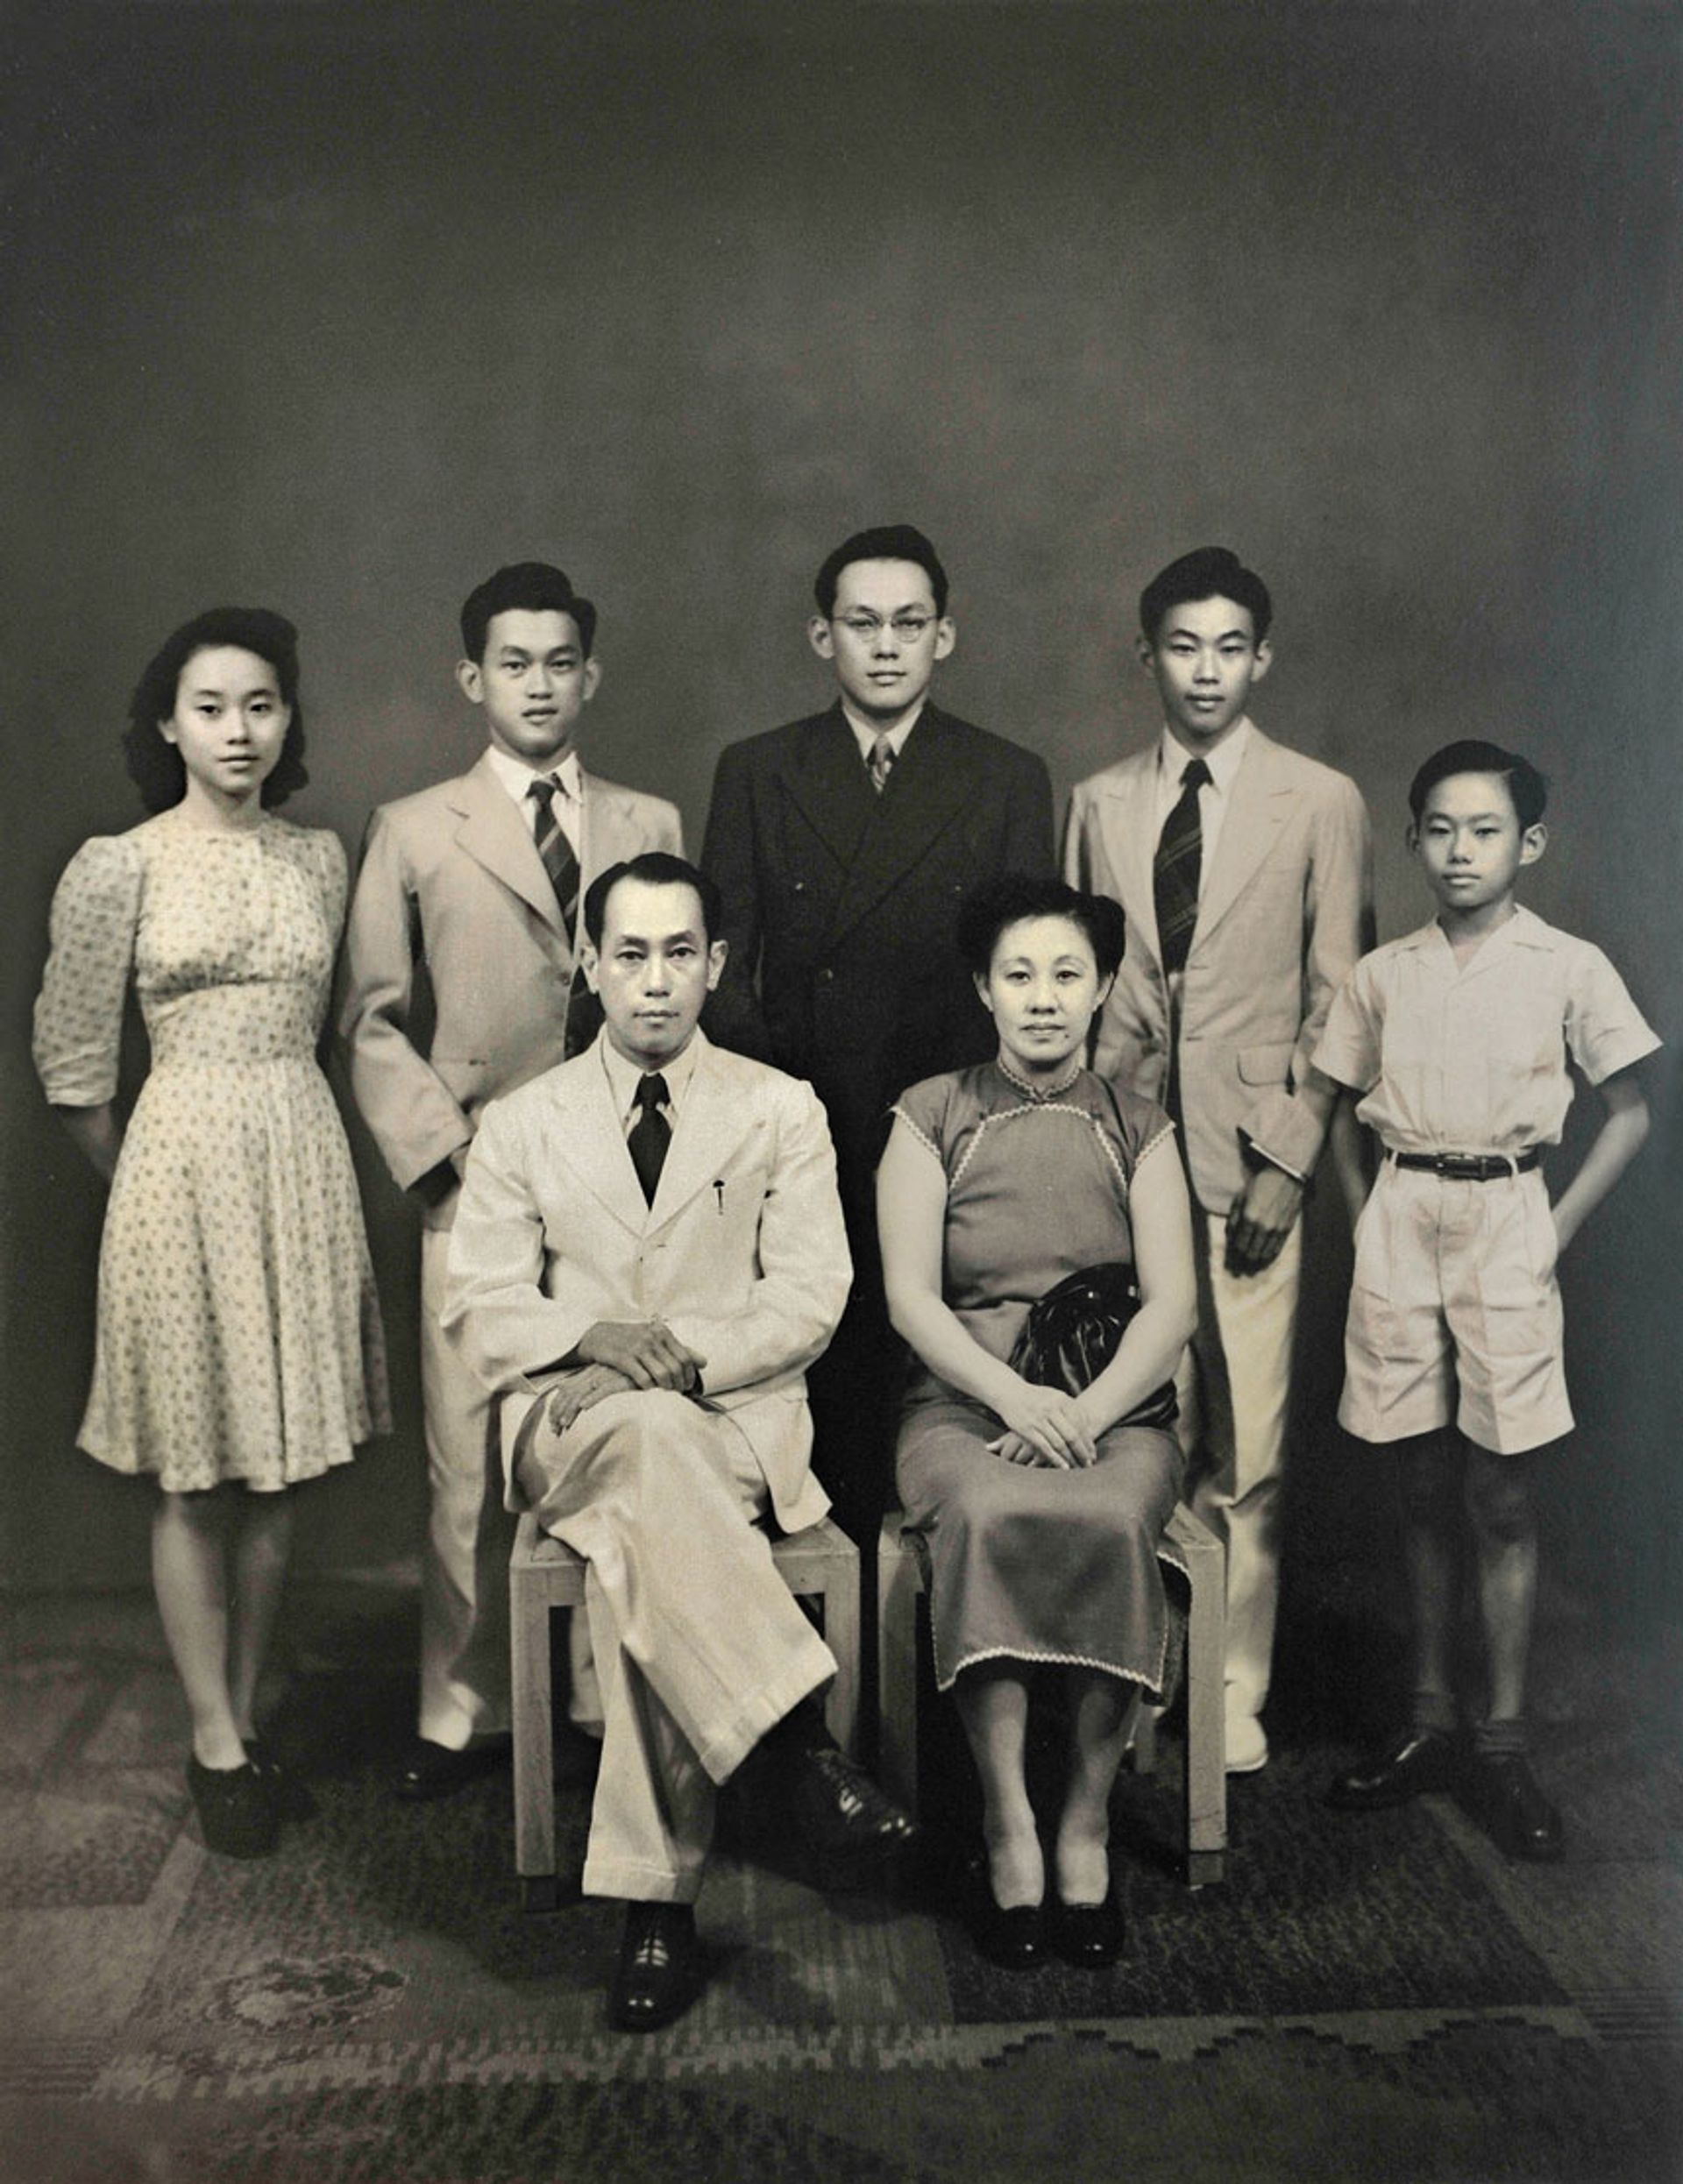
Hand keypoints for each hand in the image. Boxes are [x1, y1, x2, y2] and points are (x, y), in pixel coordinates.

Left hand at [542, 1364, 635, 1438]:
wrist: (655, 1367)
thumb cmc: (633, 1376)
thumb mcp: (609, 1378)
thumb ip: (589, 1384)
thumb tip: (567, 1392)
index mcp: (591, 1373)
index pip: (566, 1390)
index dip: (557, 1407)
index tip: (553, 1424)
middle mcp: (596, 1373)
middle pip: (570, 1393)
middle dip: (559, 1412)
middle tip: (555, 1430)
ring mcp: (608, 1375)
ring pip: (583, 1392)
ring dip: (571, 1409)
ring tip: (564, 1424)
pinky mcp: (622, 1379)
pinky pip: (605, 1389)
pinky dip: (593, 1398)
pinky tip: (584, 1407)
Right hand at [575, 1318, 704, 1390]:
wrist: (598, 1335)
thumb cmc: (630, 1339)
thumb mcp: (655, 1338)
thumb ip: (679, 1349)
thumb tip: (704, 1362)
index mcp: (662, 1332)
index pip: (686, 1357)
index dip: (690, 1375)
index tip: (687, 1386)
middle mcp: (652, 1338)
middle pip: (676, 1368)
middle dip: (679, 1384)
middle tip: (677, 1393)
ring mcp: (638, 1348)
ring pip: (662, 1374)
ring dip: (666, 1388)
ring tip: (665, 1393)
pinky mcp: (623, 1358)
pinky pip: (643, 1379)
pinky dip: (649, 1388)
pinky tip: (649, 1391)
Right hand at [993, 1378, 1099, 1468]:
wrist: (1009, 1392)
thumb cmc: (1035, 1397)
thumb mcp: (1054, 1396)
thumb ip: (1070, 1409)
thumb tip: (1088, 1426)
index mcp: (1061, 1399)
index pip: (1081, 1423)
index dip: (1088, 1441)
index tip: (1093, 1453)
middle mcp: (1051, 1408)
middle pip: (1073, 1435)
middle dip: (1083, 1452)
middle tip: (1088, 1464)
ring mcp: (1039, 1419)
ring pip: (1060, 1443)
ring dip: (1071, 1458)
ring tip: (1077, 1468)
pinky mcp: (1027, 1429)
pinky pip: (1045, 1447)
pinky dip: (1056, 1459)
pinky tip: (1063, 1468)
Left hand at [1225, 1165, 1303, 1274]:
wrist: (1286, 1175)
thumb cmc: (1260, 1183)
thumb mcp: (1240, 1197)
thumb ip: (1234, 1218)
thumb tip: (1230, 1236)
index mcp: (1249, 1218)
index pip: (1240, 1245)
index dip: (1235, 1255)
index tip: (1231, 1261)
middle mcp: (1263, 1227)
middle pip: (1252, 1253)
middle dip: (1244, 1262)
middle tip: (1239, 1271)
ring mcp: (1277, 1229)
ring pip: (1265, 1254)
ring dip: (1257, 1262)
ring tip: (1251, 1268)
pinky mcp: (1288, 1228)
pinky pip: (1278, 1248)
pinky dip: (1270, 1256)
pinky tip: (1265, 1260)